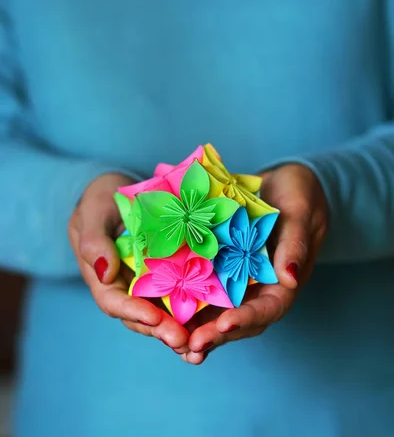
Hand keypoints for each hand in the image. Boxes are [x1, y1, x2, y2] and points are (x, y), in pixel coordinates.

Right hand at [68, 173, 189, 353]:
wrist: (117, 192)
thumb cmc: (100, 200)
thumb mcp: (92, 213)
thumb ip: (94, 242)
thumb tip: (105, 273)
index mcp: (104, 277)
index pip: (116, 302)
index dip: (134, 312)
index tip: (155, 319)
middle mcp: (128, 286)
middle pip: (142, 316)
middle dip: (162, 330)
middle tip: (183, 342)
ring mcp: (150, 283)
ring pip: (164, 313)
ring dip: (180, 331)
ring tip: (200, 346)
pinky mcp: (171, 273)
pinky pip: (181, 293)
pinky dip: (194, 311)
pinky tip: (214, 322)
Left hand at [184, 164, 327, 363]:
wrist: (281, 182)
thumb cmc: (298, 193)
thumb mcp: (300, 212)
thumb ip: (295, 244)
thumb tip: (291, 279)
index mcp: (283, 280)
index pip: (268, 308)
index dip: (246, 318)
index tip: (224, 324)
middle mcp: (258, 285)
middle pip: (238, 319)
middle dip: (214, 334)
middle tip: (189, 345)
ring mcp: (237, 278)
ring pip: (217, 310)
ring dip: (196, 328)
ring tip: (172, 340)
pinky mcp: (218, 265)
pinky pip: (201, 286)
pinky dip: (185, 300)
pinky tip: (162, 309)